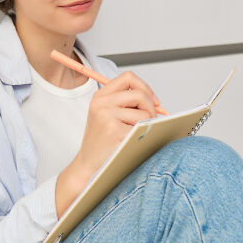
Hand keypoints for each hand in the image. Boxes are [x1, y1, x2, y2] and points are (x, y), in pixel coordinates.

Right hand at [55, 71, 160, 217]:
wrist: (87, 164)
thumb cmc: (102, 142)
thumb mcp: (107, 115)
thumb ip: (126, 103)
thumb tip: (155, 101)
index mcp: (100, 96)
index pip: (128, 78)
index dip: (144, 87)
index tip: (152, 101)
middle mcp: (101, 103)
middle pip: (139, 94)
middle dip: (151, 107)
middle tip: (151, 120)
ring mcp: (106, 115)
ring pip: (143, 112)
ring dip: (147, 123)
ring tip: (138, 133)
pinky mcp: (113, 129)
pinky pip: (141, 127)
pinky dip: (143, 134)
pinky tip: (133, 141)